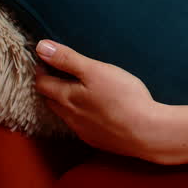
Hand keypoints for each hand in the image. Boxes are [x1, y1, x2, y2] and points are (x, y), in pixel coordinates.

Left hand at [32, 40, 187, 163]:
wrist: (147, 132)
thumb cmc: (123, 97)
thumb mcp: (95, 70)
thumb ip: (67, 59)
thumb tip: (41, 47)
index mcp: (67, 97)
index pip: (42, 83)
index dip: (41, 70)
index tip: (45, 60)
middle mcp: (70, 116)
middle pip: (50, 101)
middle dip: (49, 86)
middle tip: (56, 73)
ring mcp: (83, 131)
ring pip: (64, 115)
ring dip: (63, 103)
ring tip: (73, 91)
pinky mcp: (97, 140)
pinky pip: (81, 127)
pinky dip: (80, 116)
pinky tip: (93, 112)